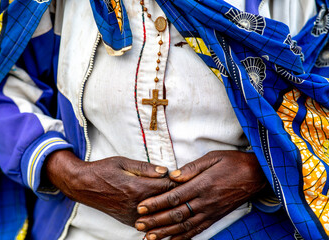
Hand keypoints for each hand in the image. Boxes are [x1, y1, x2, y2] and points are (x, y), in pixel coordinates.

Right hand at [45, 150, 175, 225]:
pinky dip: (159, 215)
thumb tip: (166, 170)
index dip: (179, 182)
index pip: (167, 187)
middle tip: (188, 187)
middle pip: (166, 202)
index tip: (186, 177)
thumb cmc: (103, 170)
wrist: (83, 186)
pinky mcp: (128, 221)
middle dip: (178, 194)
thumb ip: (145, 168)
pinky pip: (149, 221)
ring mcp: (132, 215)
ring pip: (160, 214)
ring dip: (169, 206)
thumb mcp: (123, 162)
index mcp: (136, 187)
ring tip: (179, 198)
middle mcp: (136, 204)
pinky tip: (164, 209)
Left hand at [135, 150, 266, 239]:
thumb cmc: (233, 163)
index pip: (175, 197)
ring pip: (185, 226)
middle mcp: (206, 201)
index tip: (141, 208)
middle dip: (156, 221)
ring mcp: (211, 212)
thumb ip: (192, 167)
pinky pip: (198, 230)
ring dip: (166, 233)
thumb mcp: (213, 157)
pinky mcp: (216, 217)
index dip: (157, 204)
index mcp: (203, 184)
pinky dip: (184, 238)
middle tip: (139, 225)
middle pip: (177, 214)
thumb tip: (173, 176)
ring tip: (150, 238)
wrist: (257, 175)